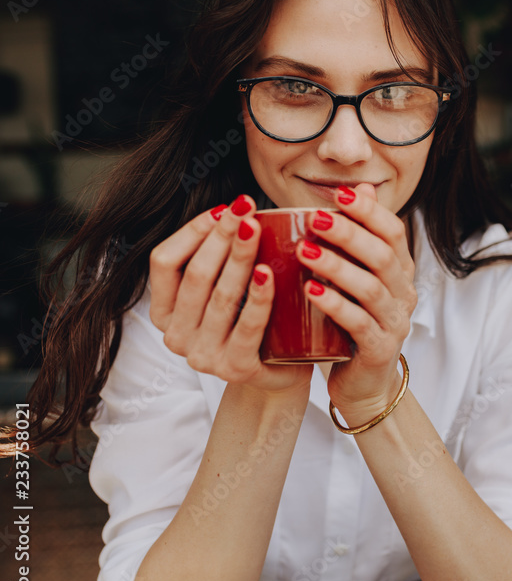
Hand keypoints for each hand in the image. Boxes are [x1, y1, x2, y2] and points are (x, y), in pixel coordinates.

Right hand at [148, 195, 310, 393]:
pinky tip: (268, 273)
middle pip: (196, 275)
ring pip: (220, 297)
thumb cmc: (254, 322)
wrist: (280, 372)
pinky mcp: (236, 369)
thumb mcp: (225, 290)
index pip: (163, 262)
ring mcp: (203, 356)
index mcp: (163, 313)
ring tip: (256, 228)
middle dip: (221, 236)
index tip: (224, 209)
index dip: (192, 232)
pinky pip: (248, 326)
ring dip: (239, 258)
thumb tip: (234, 208)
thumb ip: (218, 259)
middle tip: (245, 208)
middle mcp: (176, 336)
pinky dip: (258, 298)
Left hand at [297, 184, 417, 423]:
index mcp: (400, 272)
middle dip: (348, 234)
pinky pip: (359, 322)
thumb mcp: (355, 277)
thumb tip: (361, 187)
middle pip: (382, 255)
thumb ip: (359, 238)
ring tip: (305, 252)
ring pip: (371, 287)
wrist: (363, 382)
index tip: (339, 195)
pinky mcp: (380, 349)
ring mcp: (396, 322)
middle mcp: (404, 294)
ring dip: (337, 266)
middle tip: (314, 218)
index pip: (394, 232)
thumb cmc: (351, 323)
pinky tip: (311, 291)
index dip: (369, 212)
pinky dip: (335, 304)